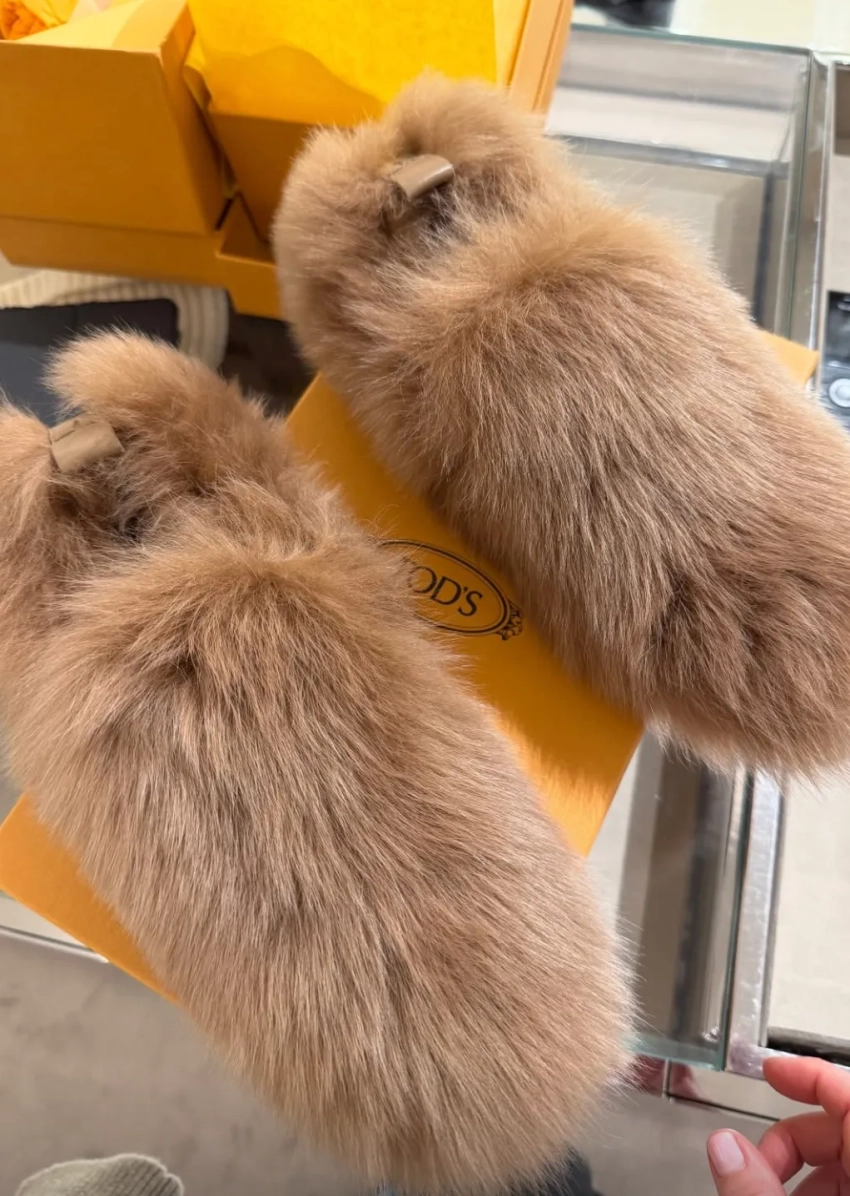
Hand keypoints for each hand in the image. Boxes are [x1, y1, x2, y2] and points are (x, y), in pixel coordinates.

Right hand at [707, 1056, 849, 1194]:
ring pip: (841, 1157)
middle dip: (789, 1138)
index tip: (770, 1071)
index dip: (809, 1074)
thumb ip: (754, 1189)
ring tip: (762, 1190)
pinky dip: (815, 1188)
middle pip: (838, 1127)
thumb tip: (725, 1146)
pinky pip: (848, 1184)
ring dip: (797, 1167)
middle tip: (753, 1163)